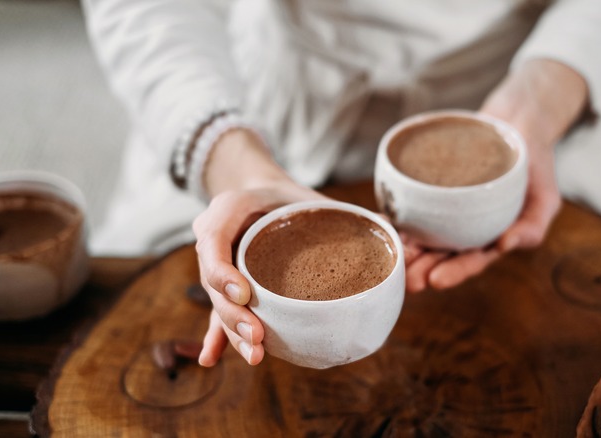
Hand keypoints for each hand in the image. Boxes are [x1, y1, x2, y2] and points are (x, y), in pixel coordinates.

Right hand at [194, 128, 325, 365]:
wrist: (262, 192)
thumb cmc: (287, 195)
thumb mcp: (305, 193)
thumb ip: (336, 211)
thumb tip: (388, 228)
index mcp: (229, 209)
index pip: (213, 240)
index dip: (223, 272)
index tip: (245, 294)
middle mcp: (216, 240)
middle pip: (214, 283)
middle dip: (234, 314)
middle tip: (257, 335)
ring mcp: (219, 266)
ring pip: (219, 303)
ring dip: (233, 333)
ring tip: (255, 354)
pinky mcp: (226, 287)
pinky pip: (220, 312)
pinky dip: (217, 337)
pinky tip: (212, 360)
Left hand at [405, 59, 588, 292]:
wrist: (517, 123)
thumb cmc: (535, 166)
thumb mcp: (545, 198)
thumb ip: (532, 226)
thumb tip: (505, 246)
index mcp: (489, 239)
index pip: (471, 261)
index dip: (454, 272)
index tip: (436, 281)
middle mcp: (463, 229)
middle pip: (440, 254)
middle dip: (422, 269)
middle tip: (407, 280)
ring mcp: (445, 210)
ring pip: (421, 234)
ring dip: (405, 248)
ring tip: (391, 256)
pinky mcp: (429, 188)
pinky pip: (410, 205)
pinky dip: (397, 215)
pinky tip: (384, 221)